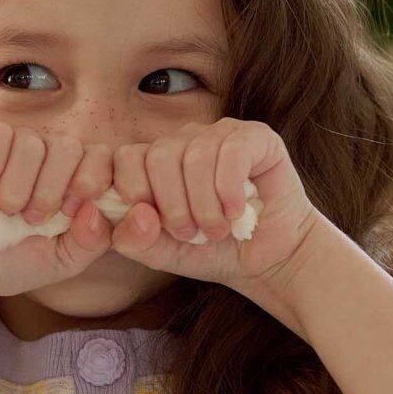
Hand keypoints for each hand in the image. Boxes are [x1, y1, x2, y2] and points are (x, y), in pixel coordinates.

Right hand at [0, 119, 114, 306]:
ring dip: (16, 187)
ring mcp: (11, 143)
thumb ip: (92, 242)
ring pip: (33, 142)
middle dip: (50, 190)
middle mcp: (44, 157)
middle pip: (69, 146)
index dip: (90, 181)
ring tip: (1, 210)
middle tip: (30, 219)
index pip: (100, 157)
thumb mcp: (59, 262)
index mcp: (69, 180)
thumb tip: (98, 208)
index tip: (69, 212)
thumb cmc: (4, 262)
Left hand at [108, 120, 325, 303]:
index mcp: (156, 162)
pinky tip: (237, 212)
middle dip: (172, 206)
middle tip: (190, 233)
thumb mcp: (163, 254)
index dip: (132, 191)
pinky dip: (230, 190)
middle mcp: (185, 140)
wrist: (266, 259)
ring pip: (195, 156)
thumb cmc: (212, 252)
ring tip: (218, 230)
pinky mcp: (255, 137)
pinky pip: (231, 152)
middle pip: (159, 155)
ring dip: (205, 205)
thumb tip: (136, 212)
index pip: (125, 157)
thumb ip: (134, 239)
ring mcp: (220, 134)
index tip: (154, 226)